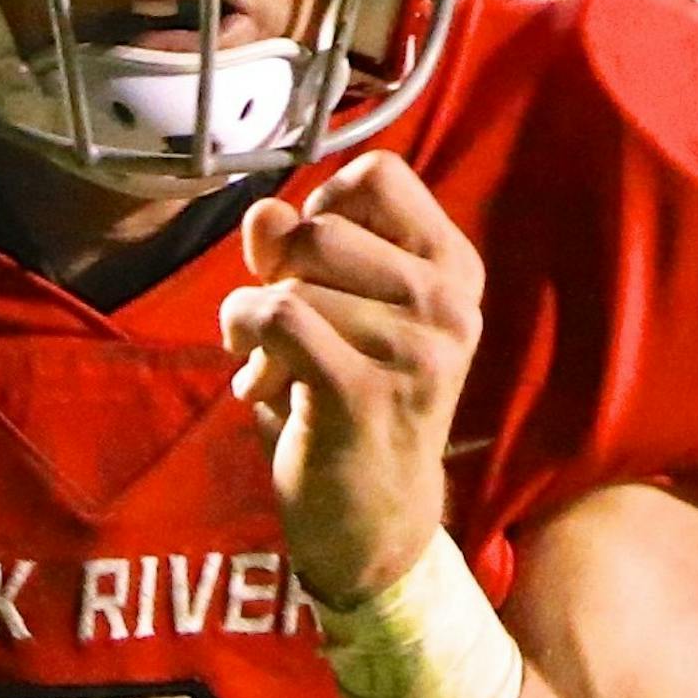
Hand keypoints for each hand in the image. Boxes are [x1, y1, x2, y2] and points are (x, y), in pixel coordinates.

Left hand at [219, 151, 484, 604]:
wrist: (376, 522)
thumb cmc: (350, 404)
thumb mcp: (332, 315)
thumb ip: (296, 254)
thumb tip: (263, 211)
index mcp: (452, 269)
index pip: (379, 175)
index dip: (322, 207)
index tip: (311, 265)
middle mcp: (449, 304)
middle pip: (321, 229)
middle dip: (277, 274)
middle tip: (282, 330)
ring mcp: (416, 351)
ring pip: (291, 284)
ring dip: (253, 324)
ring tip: (273, 370)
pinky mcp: (367, 394)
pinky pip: (278, 320)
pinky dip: (245, 343)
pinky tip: (259, 383)